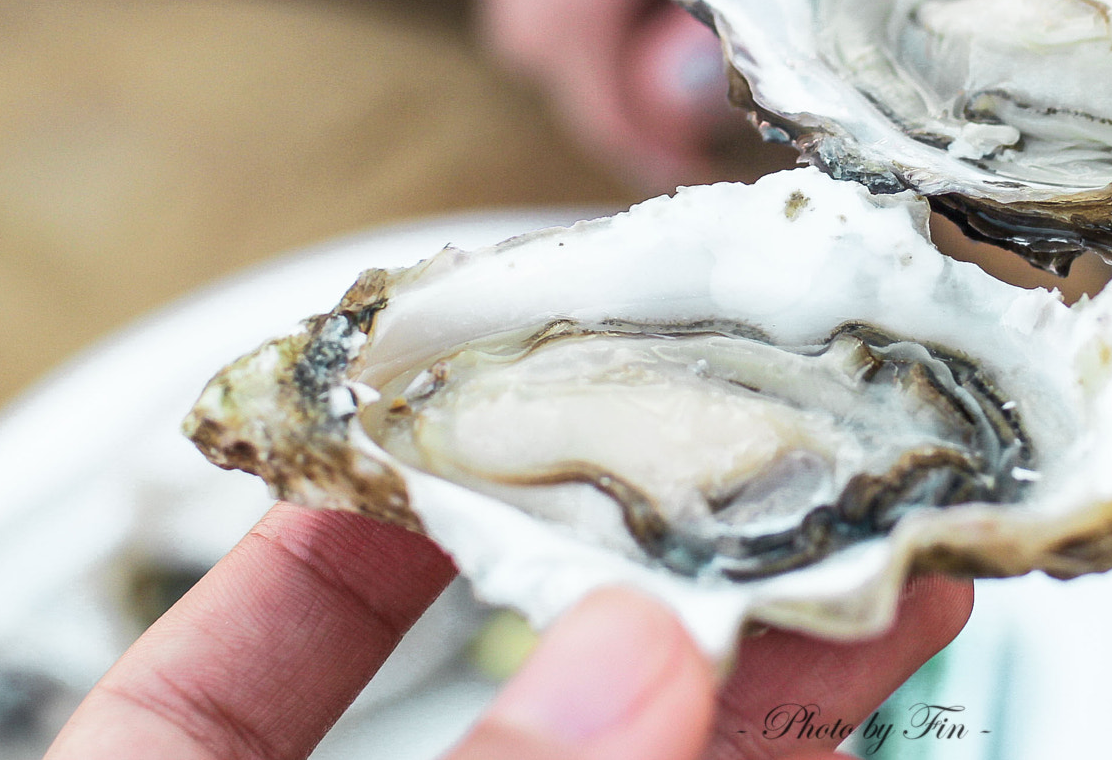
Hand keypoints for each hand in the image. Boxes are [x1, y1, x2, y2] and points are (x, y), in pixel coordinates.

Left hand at [45, 504, 970, 759]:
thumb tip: (637, 650)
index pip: (229, 664)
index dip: (333, 514)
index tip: (445, 387)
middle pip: (502, 685)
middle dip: (632, 548)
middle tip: (740, 420)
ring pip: (657, 745)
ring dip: (774, 641)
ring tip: (878, 515)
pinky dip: (806, 734)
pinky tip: (882, 644)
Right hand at [481, 0, 889, 184]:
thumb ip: (755, 25)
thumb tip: (659, 107)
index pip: (564, 1)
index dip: (605, 105)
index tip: (671, 158)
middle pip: (527, 1)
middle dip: (595, 89)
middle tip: (680, 140)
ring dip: (591, 52)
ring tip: (684, 82)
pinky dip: (590, 9)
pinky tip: (666, 20)